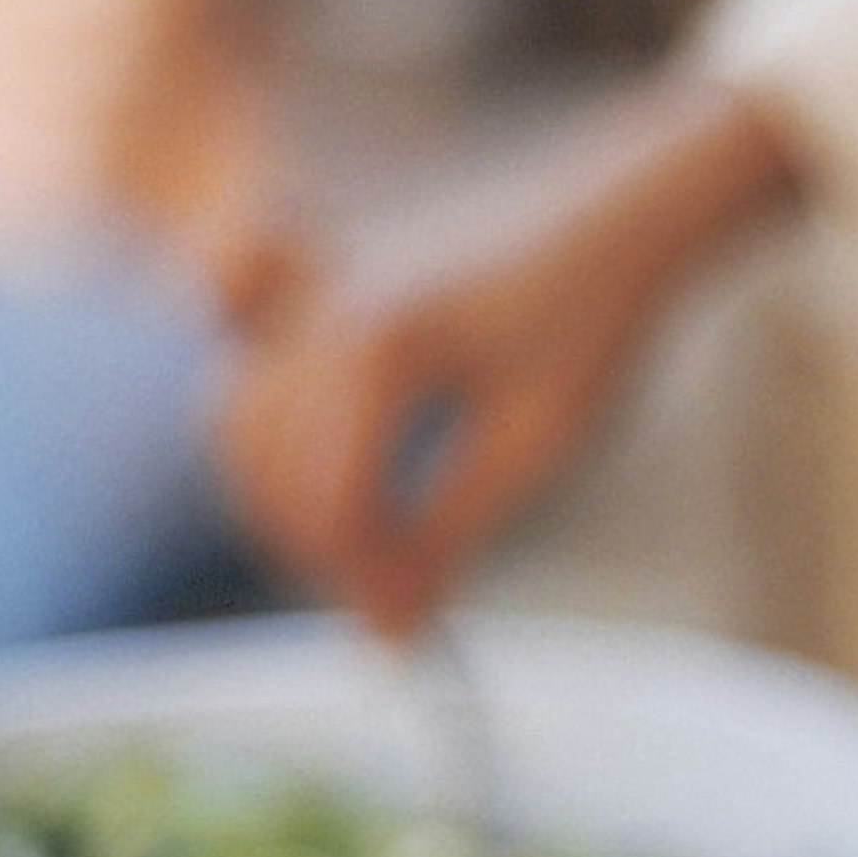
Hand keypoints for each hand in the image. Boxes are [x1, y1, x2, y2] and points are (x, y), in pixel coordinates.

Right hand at [215, 79, 806, 636]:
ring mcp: (312, 291)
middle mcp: (322, 316)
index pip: (330, 507)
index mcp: (377, 355)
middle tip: (395, 599)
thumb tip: (391, 630)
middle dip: (320, 548)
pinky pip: (245, 348)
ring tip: (372, 541)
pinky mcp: (322, 283)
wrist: (619, 218)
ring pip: (238, 419)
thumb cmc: (591, 328)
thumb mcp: (532, 448)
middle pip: (268, 472)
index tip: (404, 639)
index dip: (363, 584)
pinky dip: (259, 407)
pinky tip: (310, 445)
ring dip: (285, 493)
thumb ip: (448, 535)